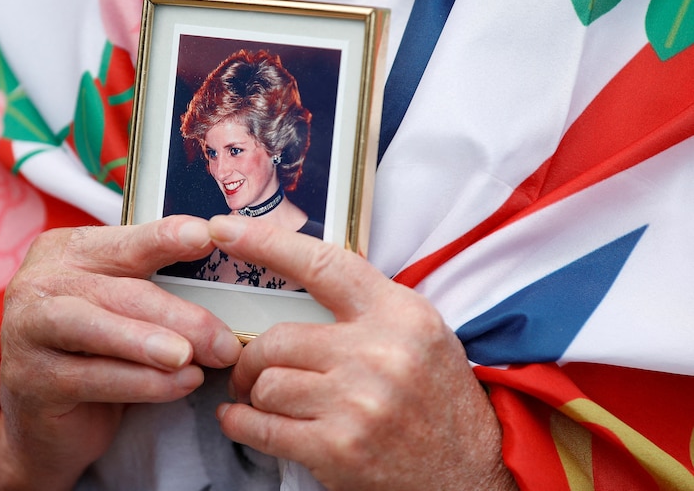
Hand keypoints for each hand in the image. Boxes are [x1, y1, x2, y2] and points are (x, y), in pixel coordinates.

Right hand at [0, 216, 242, 490]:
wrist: (48, 421)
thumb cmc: (98, 351)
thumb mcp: (125, 310)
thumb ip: (160, 290)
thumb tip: (227, 292)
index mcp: (67, 250)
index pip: (125, 242)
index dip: (165, 238)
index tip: (206, 236)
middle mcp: (39, 281)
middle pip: (118, 291)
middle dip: (178, 315)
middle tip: (224, 339)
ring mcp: (26, 329)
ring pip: (96, 330)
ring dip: (149, 343)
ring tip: (190, 358)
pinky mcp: (28, 379)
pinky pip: (90, 378)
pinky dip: (141, 383)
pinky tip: (179, 385)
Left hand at [209, 215, 516, 490]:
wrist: (471, 474)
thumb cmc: (439, 401)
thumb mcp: (420, 334)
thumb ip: (366, 307)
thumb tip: (298, 279)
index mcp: (400, 314)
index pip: (322, 264)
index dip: (266, 242)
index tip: (226, 230)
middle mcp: (379, 353)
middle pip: (277, 338)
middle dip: (252, 356)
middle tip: (250, 368)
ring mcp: (358, 403)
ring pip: (266, 384)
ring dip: (255, 395)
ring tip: (264, 400)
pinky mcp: (338, 450)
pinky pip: (262, 428)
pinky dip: (240, 424)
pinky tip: (241, 420)